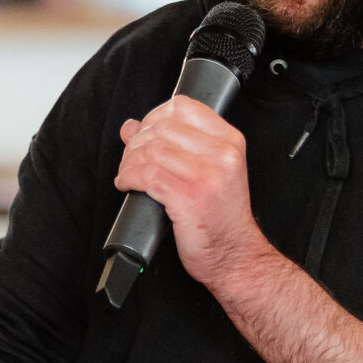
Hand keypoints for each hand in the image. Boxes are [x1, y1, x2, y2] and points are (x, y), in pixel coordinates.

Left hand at [114, 97, 271, 288]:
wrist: (235, 256)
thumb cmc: (221, 218)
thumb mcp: (207, 171)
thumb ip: (173, 144)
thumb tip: (132, 127)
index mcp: (229, 141)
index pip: (183, 107)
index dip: (154, 116)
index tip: (144, 134)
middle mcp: (222, 153)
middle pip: (161, 127)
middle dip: (136, 142)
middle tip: (131, 159)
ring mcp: (207, 174)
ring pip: (151, 150)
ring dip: (129, 162)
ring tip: (128, 174)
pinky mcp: (189, 196)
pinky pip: (147, 175)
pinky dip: (128, 178)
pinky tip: (127, 185)